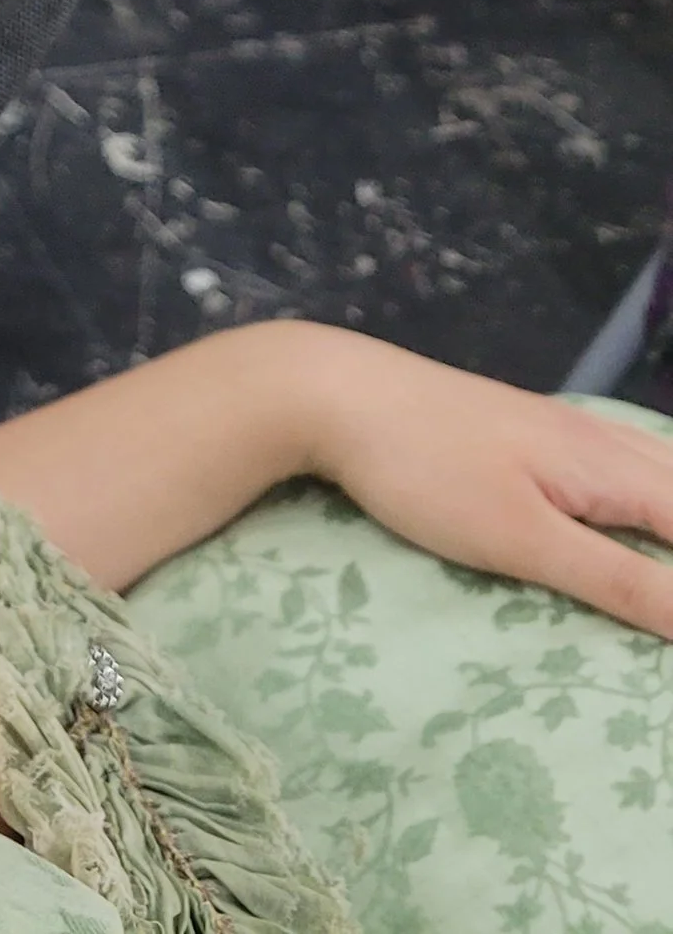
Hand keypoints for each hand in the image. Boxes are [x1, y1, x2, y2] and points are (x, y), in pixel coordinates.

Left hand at [296, 327, 672, 636]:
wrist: (334, 392)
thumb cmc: (426, 471)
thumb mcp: (525, 540)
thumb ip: (620, 581)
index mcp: (611, 466)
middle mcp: (599, 438)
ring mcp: (560, 426)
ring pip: (656, 465)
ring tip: (667, 559)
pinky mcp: (525, 428)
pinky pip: (621, 457)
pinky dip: (653, 487)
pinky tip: (640, 503)